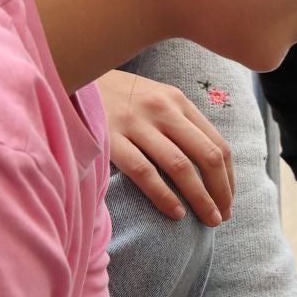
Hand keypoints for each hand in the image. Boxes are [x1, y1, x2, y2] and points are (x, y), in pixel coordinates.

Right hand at [96, 70, 234, 223]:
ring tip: (208, 220)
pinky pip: (145, 172)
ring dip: (200, 198)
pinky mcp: (109, 137)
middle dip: (221, 191)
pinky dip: (164, 195)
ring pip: (181, 167)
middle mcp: (161, 109)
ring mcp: (135, 122)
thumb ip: (178, 122)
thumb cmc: (115, 96)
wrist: (67, 77)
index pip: (217, 144)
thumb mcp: (152, 98)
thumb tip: (209, 163)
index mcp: (177, 100)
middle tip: (224, 216)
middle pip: (207, 156)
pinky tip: (176, 214)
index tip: (229, 200)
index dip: (228, 177)